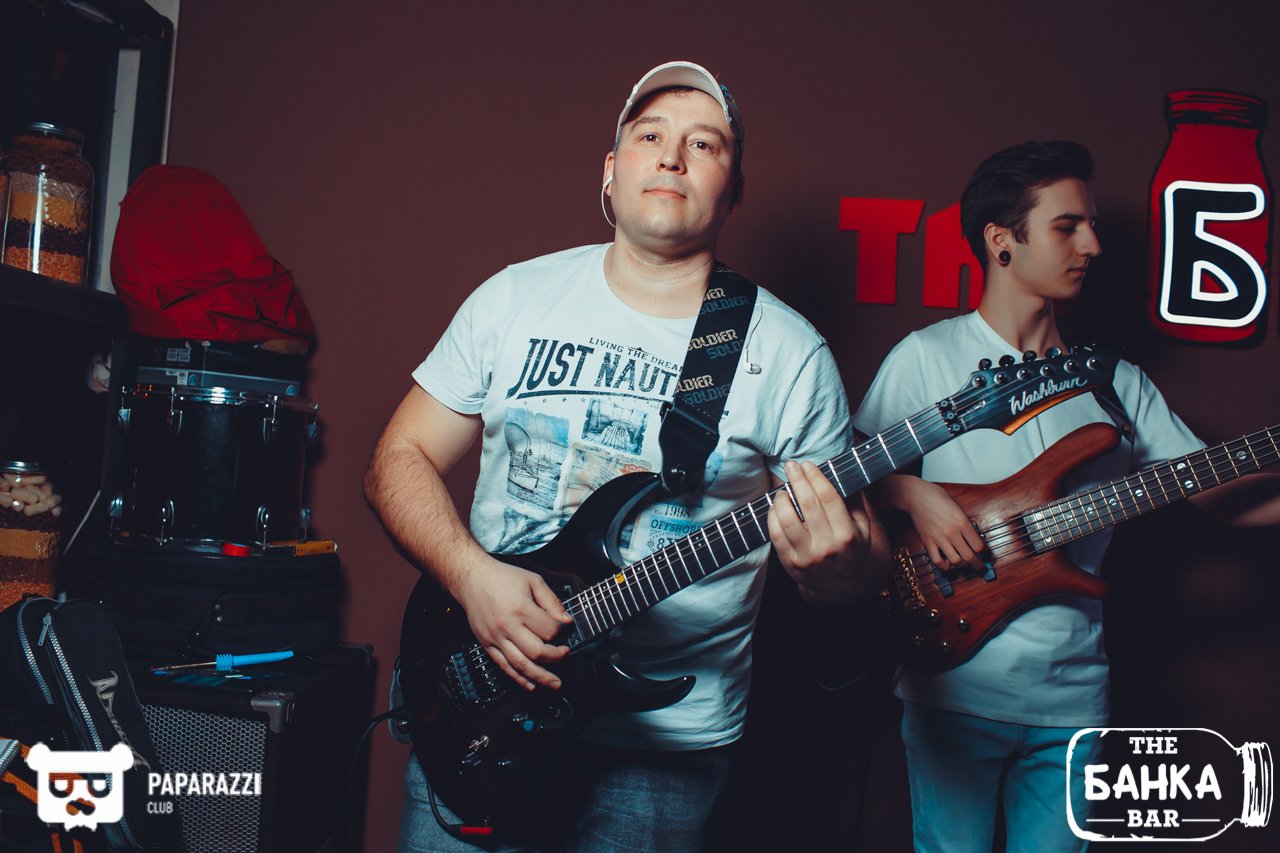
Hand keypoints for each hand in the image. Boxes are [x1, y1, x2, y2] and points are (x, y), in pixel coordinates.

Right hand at [450, 557, 573, 690]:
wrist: (471, 579)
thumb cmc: (503, 577)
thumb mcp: (533, 581)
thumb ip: (552, 601)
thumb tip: (566, 621)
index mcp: (521, 608)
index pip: (549, 630)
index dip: (561, 631)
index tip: (563, 627)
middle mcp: (507, 626)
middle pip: (537, 652)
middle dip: (556, 657)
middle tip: (565, 654)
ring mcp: (496, 638)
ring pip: (521, 665)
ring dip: (541, 677)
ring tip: (555, 683)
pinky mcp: (487, 645)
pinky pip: (504, 667)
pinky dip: (519, 679)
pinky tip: (532, 685)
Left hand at [768, 460, 870, 601]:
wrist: (845, 588)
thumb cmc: (854, 550)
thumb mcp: (865, 528)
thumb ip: (855, 501)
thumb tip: (841, 471)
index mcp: (847, 535)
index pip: (828, 498)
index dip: (816, 477)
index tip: (808, 465)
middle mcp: (826, 547)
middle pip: (807, 505)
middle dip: (797, 480)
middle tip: (791, 465)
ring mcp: (806, 557)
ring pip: (787, 520)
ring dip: (782, 499)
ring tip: (783, 490)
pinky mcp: (790, 564)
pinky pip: (775, 535)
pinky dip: (773, 517)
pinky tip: (776, 507)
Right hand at [895, 478, 986, 570]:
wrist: (916, 496)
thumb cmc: (937, 497)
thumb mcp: (958, 508)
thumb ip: (966, 523)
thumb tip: (974, 538)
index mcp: (962, 522)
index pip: (978, 546)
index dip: (984, 553)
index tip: (985, 555)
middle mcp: (952, 532)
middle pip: (969, 556)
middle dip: (978, 565)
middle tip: (981, 568)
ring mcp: (939, 538)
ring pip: (955, 561)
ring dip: (962, 567)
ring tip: (966, 567)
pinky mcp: (928, 542)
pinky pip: (937, 560)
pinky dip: (944, 566)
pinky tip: (948, 564)